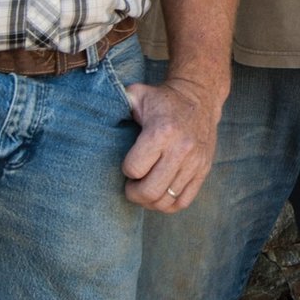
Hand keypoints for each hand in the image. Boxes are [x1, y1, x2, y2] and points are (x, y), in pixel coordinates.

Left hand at [120, 77, 221, 212]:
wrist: (200, 97)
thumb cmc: (162, 99)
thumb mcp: (138, 94)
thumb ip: (117, 103)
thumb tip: (95, 111)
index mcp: (162, 131)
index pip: (134, 169)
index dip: (126, 170)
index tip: (128, 164)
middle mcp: (181, 149)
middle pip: (150, 191)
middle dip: (134, 193)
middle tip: (131, 185)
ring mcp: (195, 162)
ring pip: (166, 201)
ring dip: (149, 201)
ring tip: (145, 189)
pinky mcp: (204, 169)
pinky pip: (184, 201)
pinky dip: (168, 204)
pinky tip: (160, 194)